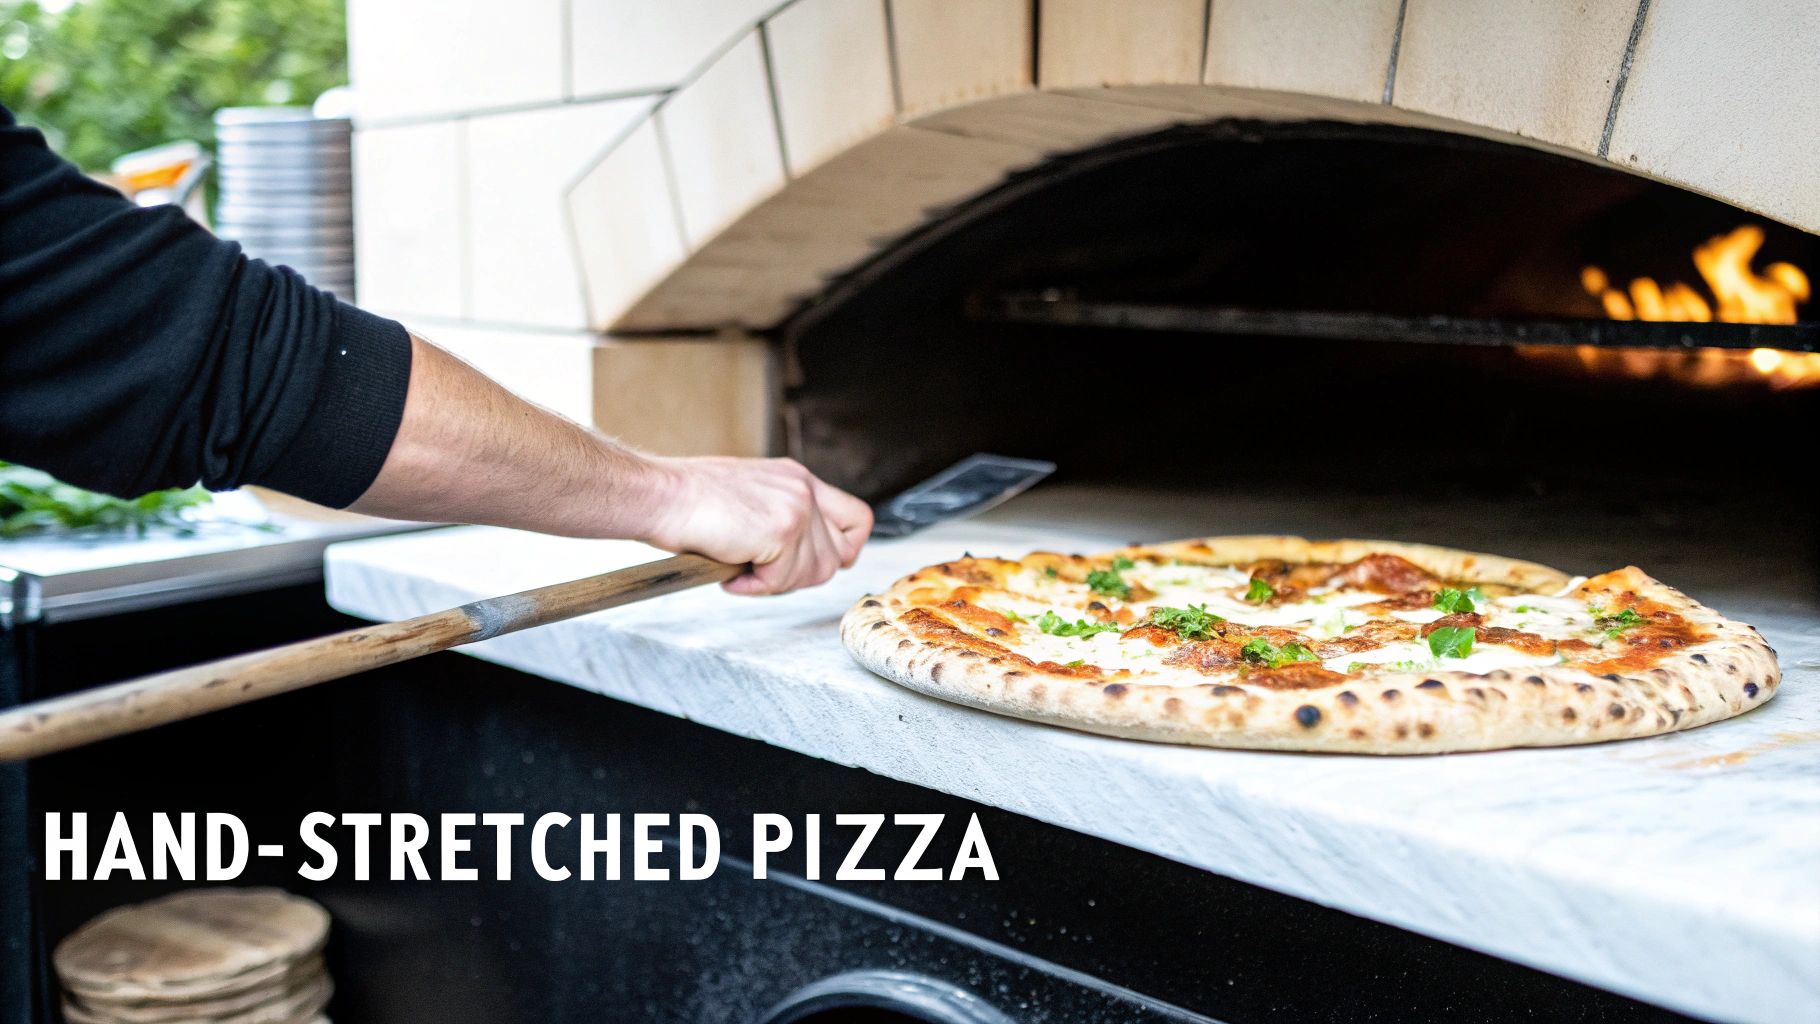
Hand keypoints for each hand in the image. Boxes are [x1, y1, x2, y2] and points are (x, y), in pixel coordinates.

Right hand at [641, 456, 871, 594]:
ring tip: (737, 566)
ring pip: (812, 574)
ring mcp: (797, 508)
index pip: (857, 519)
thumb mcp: (750, 499)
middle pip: (836, 558)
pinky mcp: (783, 530)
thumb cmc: (689, 502)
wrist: (661, 495)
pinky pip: (782, 581)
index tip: (813, 565)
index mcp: (799, 479)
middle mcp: (805, 489)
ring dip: (773, 582)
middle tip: (758, 572)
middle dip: (798, 577)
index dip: (845, 550)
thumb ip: (781, 518)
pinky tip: (729, 571)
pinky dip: (753, 586)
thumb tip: (798, 559)